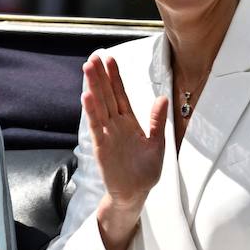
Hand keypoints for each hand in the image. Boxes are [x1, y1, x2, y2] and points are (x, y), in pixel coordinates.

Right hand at [82, 55, 167, 249]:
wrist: (136, 193)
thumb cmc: (145, 171)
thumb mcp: (157, 144)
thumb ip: (157, 121)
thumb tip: (163, 98)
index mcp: (129, 122)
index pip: (120, 94)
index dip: (115, 77)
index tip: (110, 58)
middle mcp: (115, 125)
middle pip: (107, 95)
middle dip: (101, 76)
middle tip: (94, 56)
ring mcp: (107, 134)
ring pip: (99, 106)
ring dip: (93, 87)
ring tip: (88, 68)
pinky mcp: (102, 146)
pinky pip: (96, 125)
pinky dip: (92, 111)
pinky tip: (87, 96)